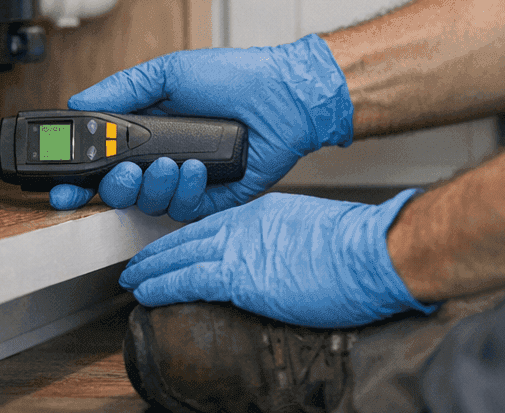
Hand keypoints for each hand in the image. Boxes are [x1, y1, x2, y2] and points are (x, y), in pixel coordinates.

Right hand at [48, 35, 351, 217]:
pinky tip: (197, 168)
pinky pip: (185, 211)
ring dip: (153, 185)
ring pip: (149, 203)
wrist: (285, 96)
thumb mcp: (171, 72)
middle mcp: (163, 158)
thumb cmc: (235, 77)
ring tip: (172, 161)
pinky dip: (186, 191)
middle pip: (118, 190)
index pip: (100, 161)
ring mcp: (187, 182)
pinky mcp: (214, 199)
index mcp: (148, 130)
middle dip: (114, 187)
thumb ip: (124, 89)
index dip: (77, 178)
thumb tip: (79, 102)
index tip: (61, 187)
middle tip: (123, 172)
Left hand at [119, 190, 436, 327]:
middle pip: (191, 235)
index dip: (189, 237)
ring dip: (151, 269)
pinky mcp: (241, 275)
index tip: (175, 247)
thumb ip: (288, 241)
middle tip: (138, 262)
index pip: (216, 223)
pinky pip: (187, 279)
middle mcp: (247, 223)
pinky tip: (145, 293)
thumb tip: (282, 261)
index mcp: (265, 211)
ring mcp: (242, 247)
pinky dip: (161, 285)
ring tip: (132, 279)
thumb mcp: (313, 232)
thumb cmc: (356, 249)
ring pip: (181, 255)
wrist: (372, 252)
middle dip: (160, 250)